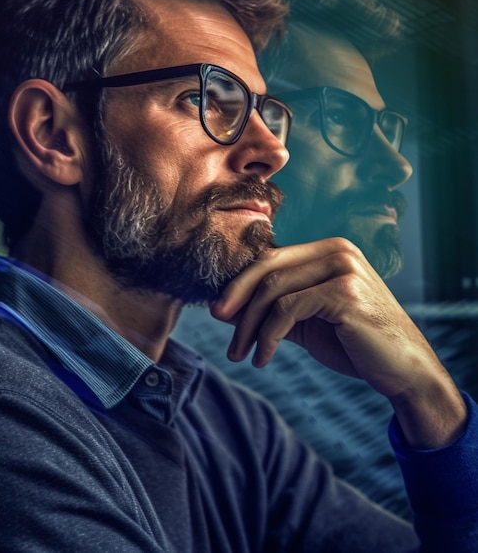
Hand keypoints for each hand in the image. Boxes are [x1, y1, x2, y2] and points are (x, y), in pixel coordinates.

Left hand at [210, 237, 466, 447]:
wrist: (404, 371)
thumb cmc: (353, 343)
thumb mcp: (305, 321)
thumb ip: (271, 309)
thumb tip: (224, 308)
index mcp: (327, 250)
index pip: (270, 257)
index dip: (239, 282)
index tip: (218, 309)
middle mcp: (336, 250)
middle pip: (267, 266)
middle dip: (236, 296)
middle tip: (216, 320)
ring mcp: (343, 268)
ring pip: (273, 289)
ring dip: (248, 325)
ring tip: (239, 353)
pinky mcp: (345, 293)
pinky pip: (288, 310)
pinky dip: (267, 336)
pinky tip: (263, 358)